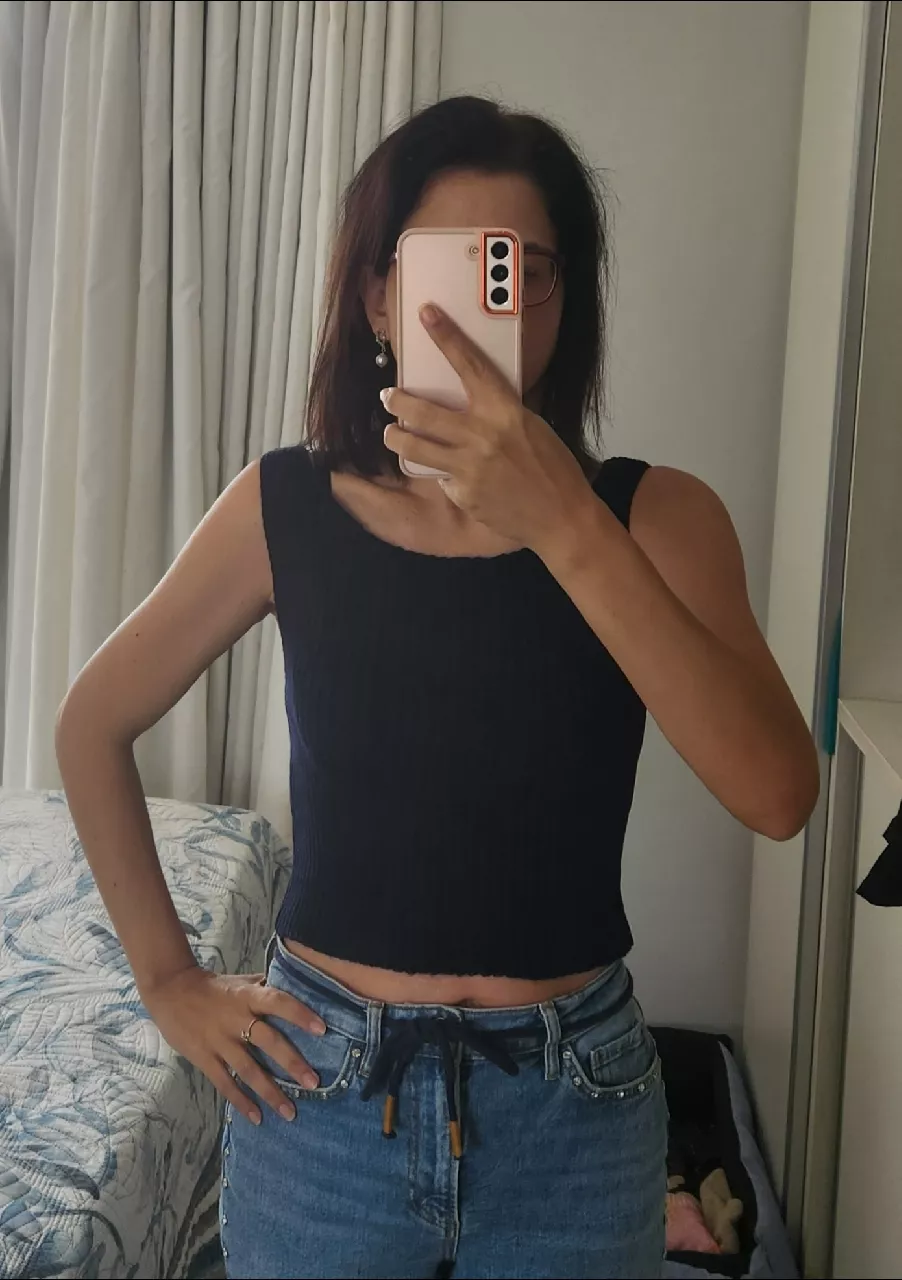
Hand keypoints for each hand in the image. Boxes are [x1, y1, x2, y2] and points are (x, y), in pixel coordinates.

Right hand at [141, 965, 327, 1123]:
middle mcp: (236, 1019)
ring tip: (290, 1112)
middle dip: (292, 1063)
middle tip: (314, 1083)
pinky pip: (225, 1083)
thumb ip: (266, 989)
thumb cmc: (213, 987)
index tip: (322, 1029)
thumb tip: (299, 990)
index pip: (278, 1001)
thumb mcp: (241, 981)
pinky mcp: (204, 1058)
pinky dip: (241, 1101)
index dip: (299, 1014)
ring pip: (249, 1070)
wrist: (171, 990)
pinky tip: (257, 1118)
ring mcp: (219, 1041)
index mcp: (247, 996)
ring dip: (271, 1092)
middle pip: (268, 1042)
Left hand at [382, 304, 596, 556]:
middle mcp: (481, 434)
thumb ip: (500, 414)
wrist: (561, 517)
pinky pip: (439, 476)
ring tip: (392, 434)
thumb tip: (473, 404)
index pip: (468, 365)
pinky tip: (447, 476)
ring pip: (414, 445)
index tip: (426, 314)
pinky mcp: (462, 493)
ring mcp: (468, 466)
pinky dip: (439, 473)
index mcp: (505, 410)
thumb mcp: (531, 427)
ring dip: (396, 437)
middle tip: (387, 396)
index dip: (445, 337)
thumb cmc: (553, 468)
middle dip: (397, 400)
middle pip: (423, 410)